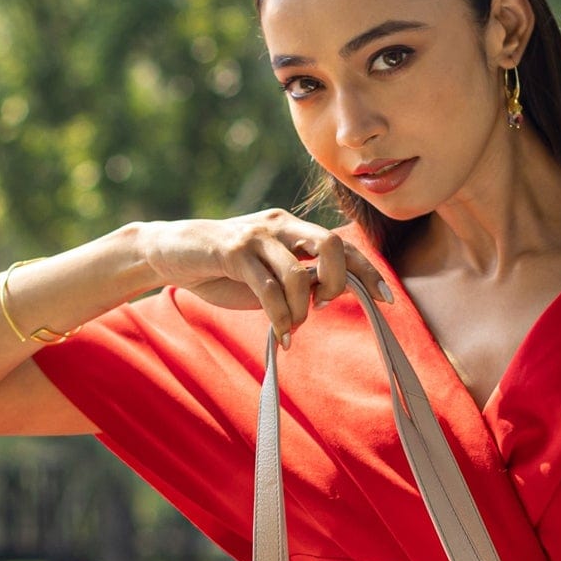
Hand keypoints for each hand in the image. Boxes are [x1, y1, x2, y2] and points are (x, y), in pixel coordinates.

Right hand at [142, 209, 392, 347]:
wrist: (172, 253)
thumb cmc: (226, 269)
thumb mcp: (270, 275)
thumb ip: (300, 279)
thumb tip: (332, 294)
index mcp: (294, 229)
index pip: (344, 245)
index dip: (369, 271)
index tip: (387, 299)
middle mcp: (281, 225)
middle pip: (332, 245)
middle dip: (337, 283)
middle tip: (322, 307)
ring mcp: (257, 236)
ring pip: (298, 275)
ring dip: (300, 311)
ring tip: (290, 327)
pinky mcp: (233, 251)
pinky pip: (268, 289)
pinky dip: (279, 318)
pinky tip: (281, 335)